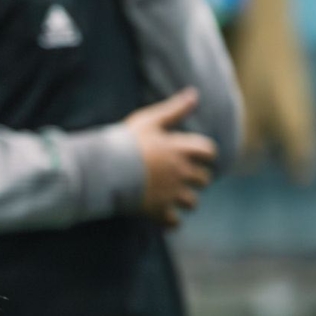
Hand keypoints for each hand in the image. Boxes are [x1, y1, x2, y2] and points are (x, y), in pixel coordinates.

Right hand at [124, 88, 216, 227]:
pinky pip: (174, 222)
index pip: (209, 152)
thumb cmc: (126, 142)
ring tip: (173, 197)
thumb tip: (194, 93)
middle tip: (182, 177)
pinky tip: (163, 217)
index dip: (205, 154)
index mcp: (181, 149)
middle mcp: (182, 172)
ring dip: (186, 200)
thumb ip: (174, 109)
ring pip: (192, 202)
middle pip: (204, 179)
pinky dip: (170, 221)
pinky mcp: (159, 211)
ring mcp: (172, 193)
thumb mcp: (149, 120)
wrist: (106, 169)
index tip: (198, 156)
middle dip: (197, 178)